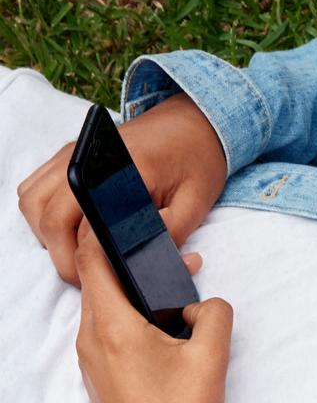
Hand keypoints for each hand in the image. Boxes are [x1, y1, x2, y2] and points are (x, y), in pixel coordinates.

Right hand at [17, 93, 226, 284]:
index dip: (83, 259)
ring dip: (47, 233)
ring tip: (76, 253)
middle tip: (84, 275)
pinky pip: (36, 187)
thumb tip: (140, 264)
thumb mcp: (196, 203)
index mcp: (125, 169)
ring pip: (33, 201)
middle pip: (48, 215)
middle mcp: (89, 156)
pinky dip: (43, 212)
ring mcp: (74, 152)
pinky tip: (69, 229)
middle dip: (60, 254)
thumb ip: (170, 234)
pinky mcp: (70, 154)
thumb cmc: (198, 161)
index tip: (95, 279)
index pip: (84, 223)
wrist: (195, 123)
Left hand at [75, 236, 233, 402]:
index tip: (129, 219)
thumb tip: (204, 305)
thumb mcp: (212, 359)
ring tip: (181, 296)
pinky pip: (110, 332)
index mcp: (113, 328)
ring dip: (138, 293)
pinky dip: (135, 319)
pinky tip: (169, 330)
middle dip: (135, 264)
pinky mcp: (101, 377)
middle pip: (100, 283)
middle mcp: (91, 340)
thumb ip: (215, 315)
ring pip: (106, 308)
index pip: (93, 262)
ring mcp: (91, 361)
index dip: (106, 233)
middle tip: (176, 258)